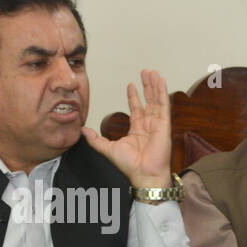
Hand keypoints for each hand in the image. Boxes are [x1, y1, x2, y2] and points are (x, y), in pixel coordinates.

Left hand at [80, 69, 172, 188]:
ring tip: (152, 72)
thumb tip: (82, 130)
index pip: (136, 108)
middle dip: (146, 86)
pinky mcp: (164, 124)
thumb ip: (95, 139)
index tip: (131, 84)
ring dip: (155, 85)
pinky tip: (161, 80)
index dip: (133, 96)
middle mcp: (148, 124)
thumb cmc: (129, 165)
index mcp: (137, 129)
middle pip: (148, 100)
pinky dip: (162, 92)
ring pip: (156, 99)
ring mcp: (157, 123)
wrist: (143, 174)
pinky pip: (164, 104)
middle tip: (145, 72)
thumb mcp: (107, 149)